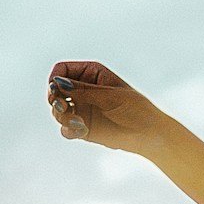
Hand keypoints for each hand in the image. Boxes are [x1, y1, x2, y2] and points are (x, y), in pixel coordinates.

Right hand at [46, 60, 168, 153]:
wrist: (148, 134)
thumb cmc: (134, 109)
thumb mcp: (109, 96)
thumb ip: (82, 90)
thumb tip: (57, 82)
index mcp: (91, 74)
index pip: (63, 70)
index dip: (55, 78)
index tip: (56, 89)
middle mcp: (83, 90)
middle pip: (55, 90)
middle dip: (55, 98)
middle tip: (63, 106)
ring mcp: (82, 109)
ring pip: (58, 110)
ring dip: (62, 116)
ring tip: (78, 122)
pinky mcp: (82, 127)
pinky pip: (66, 128)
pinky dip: (68, 130)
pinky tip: (80, 130)